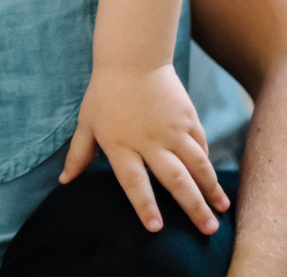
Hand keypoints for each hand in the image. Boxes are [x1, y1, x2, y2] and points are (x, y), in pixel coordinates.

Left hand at [60, 63, 230, 234]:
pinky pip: (200, 145)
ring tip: (221, 209)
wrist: (132, 57)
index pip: (134, 182)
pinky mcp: (187, 117)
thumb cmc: (105, 92)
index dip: (144, 205)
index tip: (156, 228)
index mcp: (121, 144)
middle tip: (209, 229)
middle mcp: (149, 140)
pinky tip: (213, 179)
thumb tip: (64, 181)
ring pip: (196, 164)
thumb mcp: (87, 122)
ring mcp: (172, 129)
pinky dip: (207, 162)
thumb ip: (79, 154)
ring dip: (210, 188)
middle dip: (193, 207)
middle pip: (175, 179)